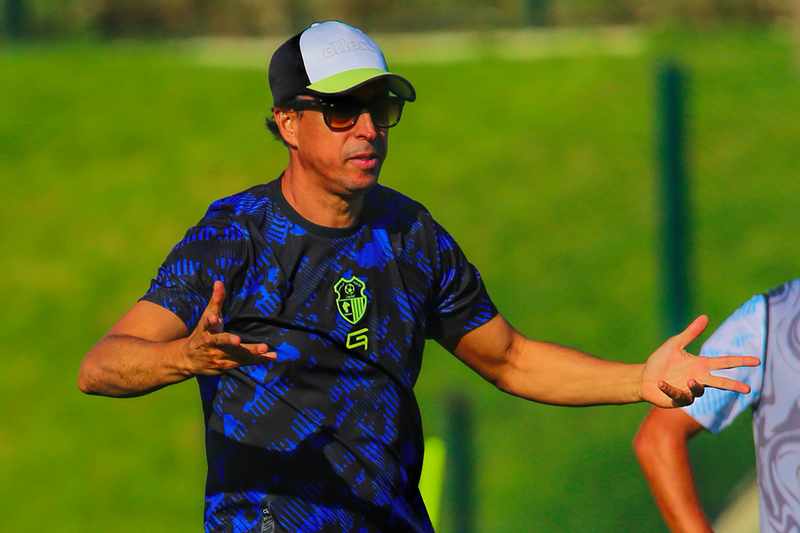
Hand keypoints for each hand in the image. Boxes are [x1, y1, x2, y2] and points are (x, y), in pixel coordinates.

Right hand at [181, 281, 275, 375]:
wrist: (188, 359)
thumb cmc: (202, 333)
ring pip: (235, 355)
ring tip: (264, 348)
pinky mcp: (227, 366)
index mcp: (206, 331)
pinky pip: (244, 362)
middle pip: (221, 342)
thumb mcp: (207, 317)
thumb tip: (219, 282)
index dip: (210, 321)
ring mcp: (218, 357)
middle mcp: (211, 345)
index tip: (213, 318)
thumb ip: (216, 301)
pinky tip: (272, 357)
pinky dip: (258, 360)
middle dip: (229, 341)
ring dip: (250, 352)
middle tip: (238, 341)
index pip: (207, 324)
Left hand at [640, 315, 759, 407]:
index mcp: (701, 365)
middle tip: (747, 389)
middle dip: (733, 385)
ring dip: (695, 385)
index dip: (740, 361)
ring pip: (700, 390)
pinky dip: (670, 389)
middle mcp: (699, 378)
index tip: (756, 360)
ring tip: (689, 379)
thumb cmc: (660, 361)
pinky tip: (661, 383)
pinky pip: (679, 395)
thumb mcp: (675, 344)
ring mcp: (690, 390)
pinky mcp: (679, 399)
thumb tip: (705, 316)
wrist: (644, 377)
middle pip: (721, 383)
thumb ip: (691, 333)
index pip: (724, 362)